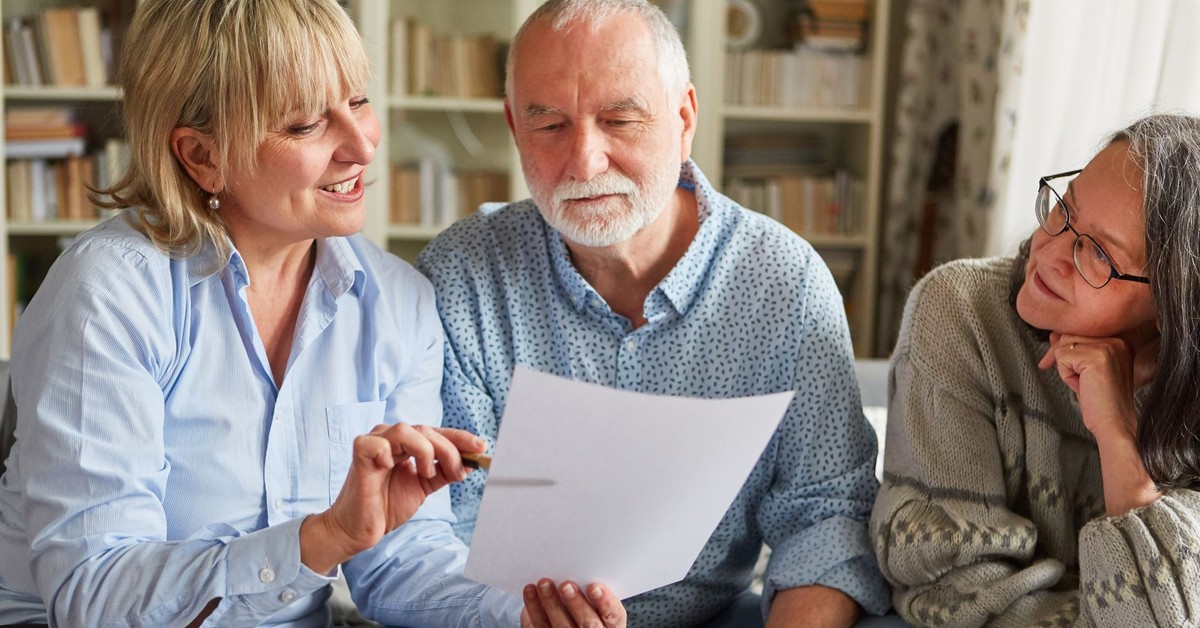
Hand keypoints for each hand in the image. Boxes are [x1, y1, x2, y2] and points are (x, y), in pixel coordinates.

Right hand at [302, 423, 485, 572]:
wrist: (359, 529)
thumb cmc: (387, 506)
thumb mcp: (424, 487)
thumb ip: (444, 473)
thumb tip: (471, 463)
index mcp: (406, 444)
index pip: (436, 434)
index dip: (460, 439)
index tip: (482, 448)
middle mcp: (391, 439)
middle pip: (426, 430)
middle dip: (449, 449)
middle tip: (460, 470)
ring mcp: (374, 444)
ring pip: (405, 431)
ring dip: (424, 450)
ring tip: (426, 473)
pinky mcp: (359, 456)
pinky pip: (373, 443)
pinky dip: (385, 451)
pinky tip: (391, 466)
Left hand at [521, 579, 625, 627]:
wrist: (565, 618)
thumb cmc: (584, 601)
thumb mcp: (595, 597)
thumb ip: (593, 587)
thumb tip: (580, 563)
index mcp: (610, 623)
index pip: (614, 616)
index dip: (606, 603)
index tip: (594, 587)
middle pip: (588, 623)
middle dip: (577, 604)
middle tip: (566, 585)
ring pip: (561, 625)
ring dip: (552, 603)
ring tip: (544, 583)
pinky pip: (540, 624)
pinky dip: (534, 607)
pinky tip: (530, 590)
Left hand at [1037, 332, 1155, 439]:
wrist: (1115, 424)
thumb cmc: (1101, 402)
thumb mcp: (1085, 370)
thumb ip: (1074, 349)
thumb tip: (1054, 334)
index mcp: (1119, 342)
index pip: (1079, 331)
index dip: (1064, 348)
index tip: (1052, 362)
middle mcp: (1117, 341)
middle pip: (1069, 335)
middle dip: (1062, 358)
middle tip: (1078, 381)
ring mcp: (1109, 348)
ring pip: (1064, 345)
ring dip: (1066, 368)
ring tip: (1085, 384)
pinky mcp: (1097, 358)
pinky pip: (1062, 357)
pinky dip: (1065, 375)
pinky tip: (1083, 387)